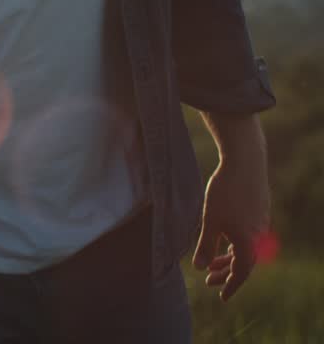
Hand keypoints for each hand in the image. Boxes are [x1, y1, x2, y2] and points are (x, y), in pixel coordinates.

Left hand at [192, 154, 270, 300]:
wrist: (245, 163)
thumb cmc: (225, 192)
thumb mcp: (211, 221)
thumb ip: (206, 246)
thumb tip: (200, 268)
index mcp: (248, 242)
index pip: (241, 272)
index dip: (230, 285)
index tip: (221, 297)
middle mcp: (259, 236)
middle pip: (244, 263)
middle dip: (226, 274)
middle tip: (209, 282)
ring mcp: (260, 224)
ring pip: (245, 249)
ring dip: (229, 258)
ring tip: (213, 264)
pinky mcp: (258, 213)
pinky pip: (247, 238)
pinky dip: (235, 245)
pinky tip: (224, 242)